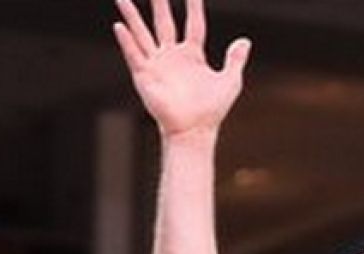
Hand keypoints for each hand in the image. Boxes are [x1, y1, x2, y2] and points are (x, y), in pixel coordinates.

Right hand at [114, 0, 251, 141]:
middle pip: (163, 22)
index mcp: (192, 55)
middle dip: (159, 3)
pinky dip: (126, 41)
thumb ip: (235, 60)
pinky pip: (134, 55)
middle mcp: (171, 56)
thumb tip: (245, 41)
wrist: (194, 131)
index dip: (194, 6)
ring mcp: (156, 64)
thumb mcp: (230, 81)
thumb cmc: (212, 110)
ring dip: (131, 16)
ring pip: (142, 33)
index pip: (193, 23)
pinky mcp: (145, 77)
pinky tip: (119, 26)